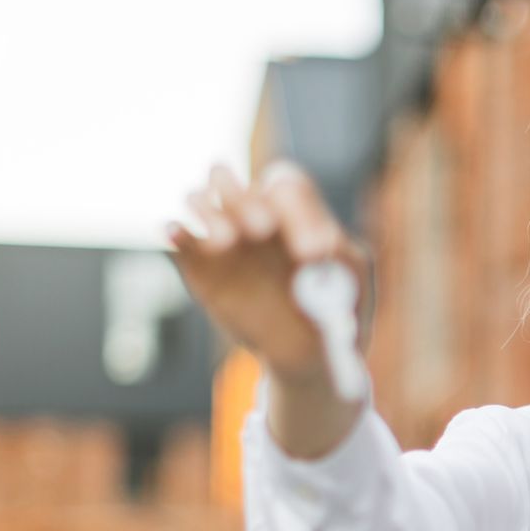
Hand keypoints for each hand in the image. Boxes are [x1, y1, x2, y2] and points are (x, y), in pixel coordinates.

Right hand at [163, 160, 371, 391]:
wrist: (308, 350)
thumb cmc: (336, 305)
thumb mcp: (353, 279)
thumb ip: (344, 256)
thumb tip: (323, 243)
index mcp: (293, 210)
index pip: (285, 184)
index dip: (296, 209)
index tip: (311, 252)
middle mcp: (252, 213)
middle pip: (231, 180)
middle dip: (244, 198)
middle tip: (262, 228)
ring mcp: (221, 235)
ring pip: (198, 197)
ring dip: (207, 209)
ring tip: (226, 241)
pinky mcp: (197, 263)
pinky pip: (177, 234)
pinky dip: (176, 231)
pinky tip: (181, 234)